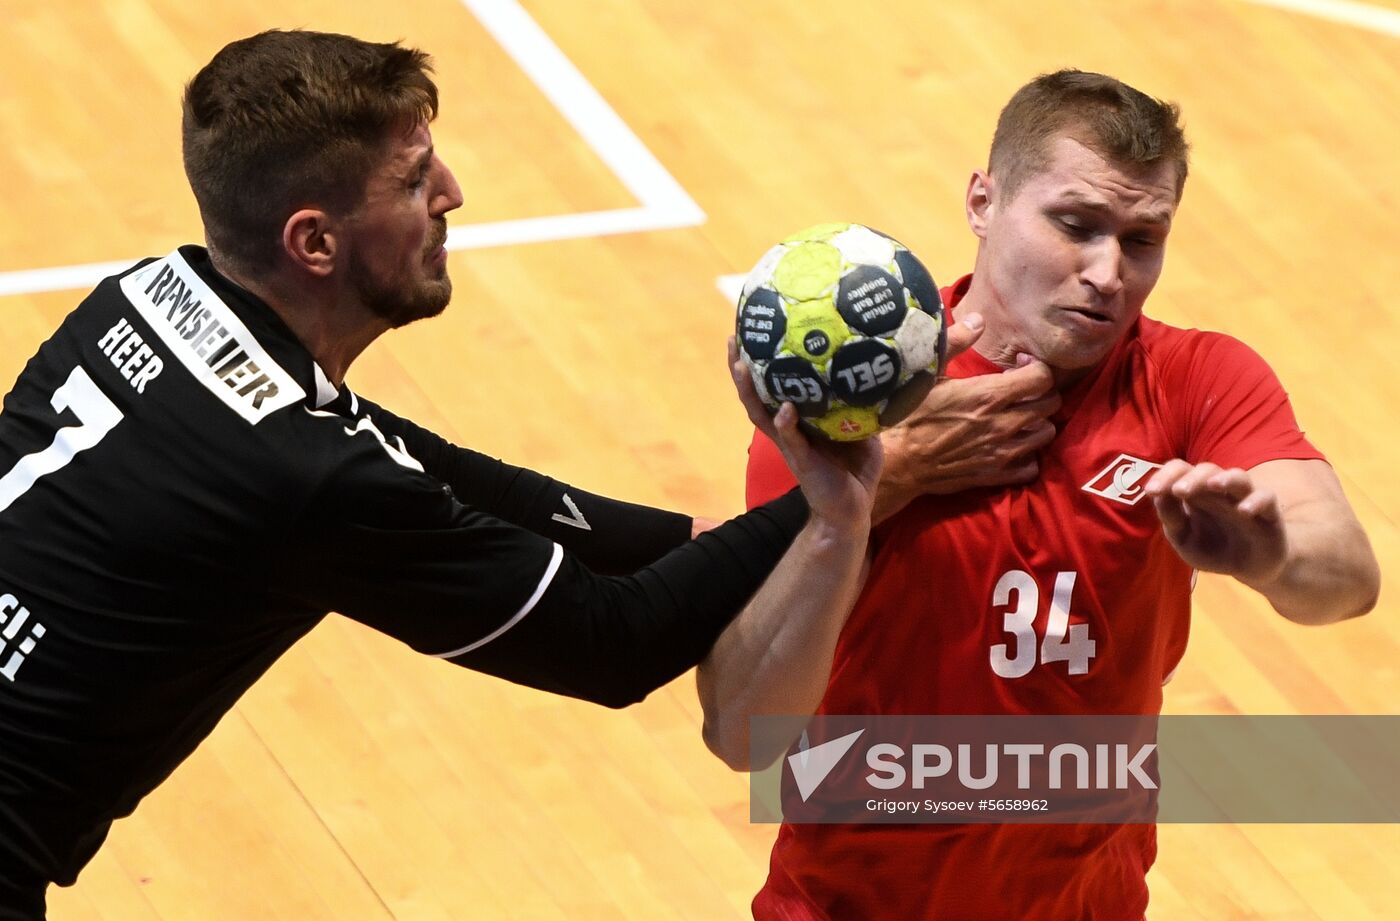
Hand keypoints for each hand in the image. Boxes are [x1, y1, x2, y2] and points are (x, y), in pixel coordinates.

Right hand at [729, 338, 881, 529]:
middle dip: (739, 370)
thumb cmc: (855, 469)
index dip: (758, 363)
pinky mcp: (803, 462)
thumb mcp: (860, 428)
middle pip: (754, 396)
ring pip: (762, 416)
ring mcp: (791, 446)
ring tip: (742, 367)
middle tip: (731, 342)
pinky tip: (784, 409)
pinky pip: (791, 441)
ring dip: (750, 391)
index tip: (750, 333)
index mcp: (798, 420)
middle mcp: (787, 430)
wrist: (852, 510)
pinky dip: (786, 425)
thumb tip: (876, 368)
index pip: (772, 387)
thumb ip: (860, 403)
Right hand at [875, 314, 1059, 519]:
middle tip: (1019, 390)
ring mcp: (1001, 453)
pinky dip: (1027, 455)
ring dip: (1036, 422)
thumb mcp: (926, 373)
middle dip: (1040, 392)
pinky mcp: (994, 476)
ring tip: (1018, 416)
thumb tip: (978, 320)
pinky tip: (1012, 445)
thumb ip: (955, 342)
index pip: (1041, 378)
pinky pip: (1031, 467)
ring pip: (1045, 434)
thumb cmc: (906, 415)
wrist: (895, 462)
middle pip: (1050, 405)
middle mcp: (1001, 424)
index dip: (1037, 367)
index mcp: (987, 395)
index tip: (1019, 365)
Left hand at [1144, 460, 1286, 584]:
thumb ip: (1171, 519)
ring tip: (1213, 485)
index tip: (1151, 491)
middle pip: (1207, 470)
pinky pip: (1267, 498)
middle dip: (1192, 478)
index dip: (1165, 476)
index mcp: (1196, 493)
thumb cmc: (1213, 548)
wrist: (1249, 568)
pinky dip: (1256, 501)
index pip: (1180, 471)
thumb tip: (1157, 496)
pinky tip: (1244, 510)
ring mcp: (1245, 498)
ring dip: (1225, 478)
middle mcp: (1220, 491)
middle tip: (1178, 491)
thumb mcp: (1185, 540)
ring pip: (1238, 477)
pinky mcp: (1269, 512)